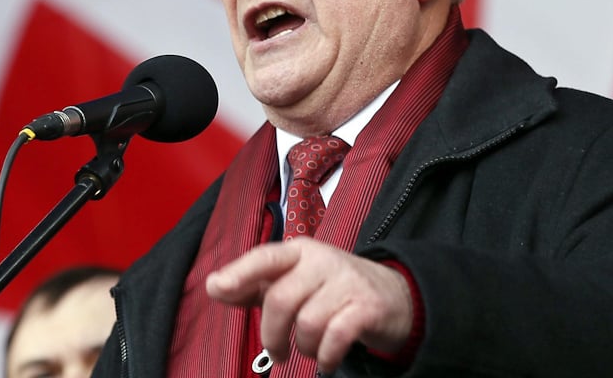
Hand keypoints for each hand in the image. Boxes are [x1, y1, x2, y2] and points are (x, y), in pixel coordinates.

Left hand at [205, 238, 413, 373]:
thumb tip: (215, 287)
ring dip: (304, 348)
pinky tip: (327, 360)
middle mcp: (322, 261)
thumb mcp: (297, 281)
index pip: (264, 258)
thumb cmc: (335, 290)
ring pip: (307, 322)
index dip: (239, 273)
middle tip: (276, 353)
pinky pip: (335, 336)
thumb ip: (256, 285)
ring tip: (312, 349)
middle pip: (281, 299)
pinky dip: (326, 356)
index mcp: (299, 252)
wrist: (397, 297)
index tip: (217, 288)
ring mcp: (347, 282)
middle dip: (272, 335)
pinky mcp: (368, 307)